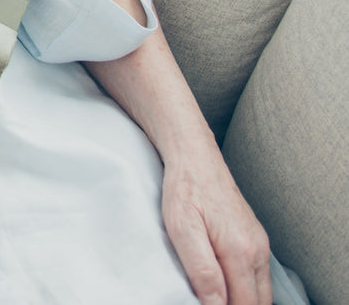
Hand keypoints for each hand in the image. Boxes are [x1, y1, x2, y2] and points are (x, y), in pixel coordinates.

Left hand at [161, 153, 270, 304]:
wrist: (194, 155)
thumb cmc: (184, 188)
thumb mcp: (182, 228)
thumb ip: (202, 270)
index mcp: (241, 251)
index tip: (205, 304)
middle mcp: (257, 250)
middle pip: (258, 302)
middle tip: (208, 301)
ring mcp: (259, 243)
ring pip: (261, 291)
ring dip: (243, 300)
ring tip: (215, 295)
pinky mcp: (255, 237)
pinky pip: (258, 275)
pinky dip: (246, 287)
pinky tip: (225, 283)